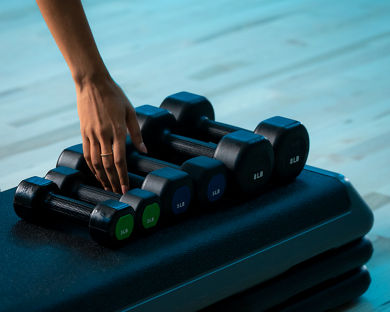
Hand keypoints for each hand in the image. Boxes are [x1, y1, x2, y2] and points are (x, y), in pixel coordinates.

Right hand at [76, 75, 146, 193]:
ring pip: (95, 162)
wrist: (92, 83)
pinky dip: (91, 166)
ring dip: (101, 176)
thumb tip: (144, 150)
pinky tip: (96, 173)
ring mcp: (91, 134)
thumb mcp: (130, 112)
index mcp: (118, 130)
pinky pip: (86, 153)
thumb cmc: (115, 95)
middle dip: (113, 180)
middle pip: (107, 164)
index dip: (123, 176)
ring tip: (107, 187)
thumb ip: (137, 133)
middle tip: (117, 192)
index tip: (125, 188)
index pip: (120, 159)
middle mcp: (104, 135)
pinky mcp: (83, 132)